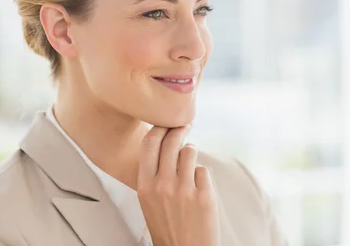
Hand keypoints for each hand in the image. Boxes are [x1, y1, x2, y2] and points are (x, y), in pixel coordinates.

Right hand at [137, 124, 219, 245]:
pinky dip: (202, 176)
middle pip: (171, 141)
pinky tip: (198, 187)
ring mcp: (184, 190)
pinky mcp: (204, 196)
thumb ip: (153, 174)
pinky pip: (203, 170)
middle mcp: (162, 185)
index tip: (166, 122)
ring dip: (191, 152)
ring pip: (189, 151)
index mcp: (144, 186)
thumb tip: (164, 144)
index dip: (159, 127)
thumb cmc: (167, 227)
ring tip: (190, 162)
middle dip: (180, 128)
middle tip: (185, 125)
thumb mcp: (149, 200)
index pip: (149, 143)